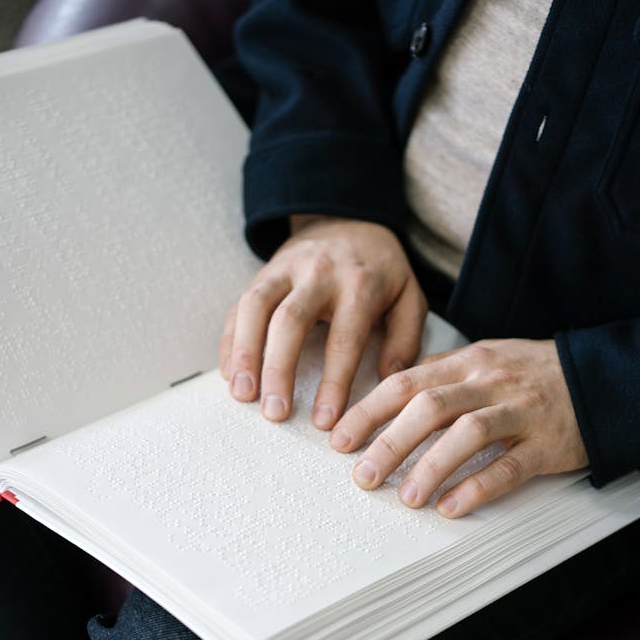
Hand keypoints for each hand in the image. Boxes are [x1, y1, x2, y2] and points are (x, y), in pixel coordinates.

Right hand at [219, 216, 426, 427]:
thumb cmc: (380, 271)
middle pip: (290, 321)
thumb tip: (388, 381)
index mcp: (360, 283)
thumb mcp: (409, 297)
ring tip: (242, 394)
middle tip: (275, 413)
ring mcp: (284, 269)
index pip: (344, 338)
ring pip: (255, 307)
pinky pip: (238, 306)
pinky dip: (230, 341)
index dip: (333, 382)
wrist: (349, 219)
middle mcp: (318, 272)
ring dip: (245, 353)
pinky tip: (231, 374)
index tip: (324, 420)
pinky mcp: (262, 273)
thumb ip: (405, 338)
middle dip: (279, 370)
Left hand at [330, 338, 588, 516]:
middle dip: (388, 442)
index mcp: (467, 362)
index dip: (368, 411)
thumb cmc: (532, 374)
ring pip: (468, 432)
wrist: (600, 377)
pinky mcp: (547, 443)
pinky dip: (477, 487)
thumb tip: (388, 391)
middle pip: (429, 407)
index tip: (339, 438)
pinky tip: (452, 507)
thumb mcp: (484, 359)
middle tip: (362, 476)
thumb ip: (439, 375)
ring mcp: (520, 412)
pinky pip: (510, 466)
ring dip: (430, 466)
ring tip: (406, 497)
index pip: (406, 383)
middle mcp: (489, 383)